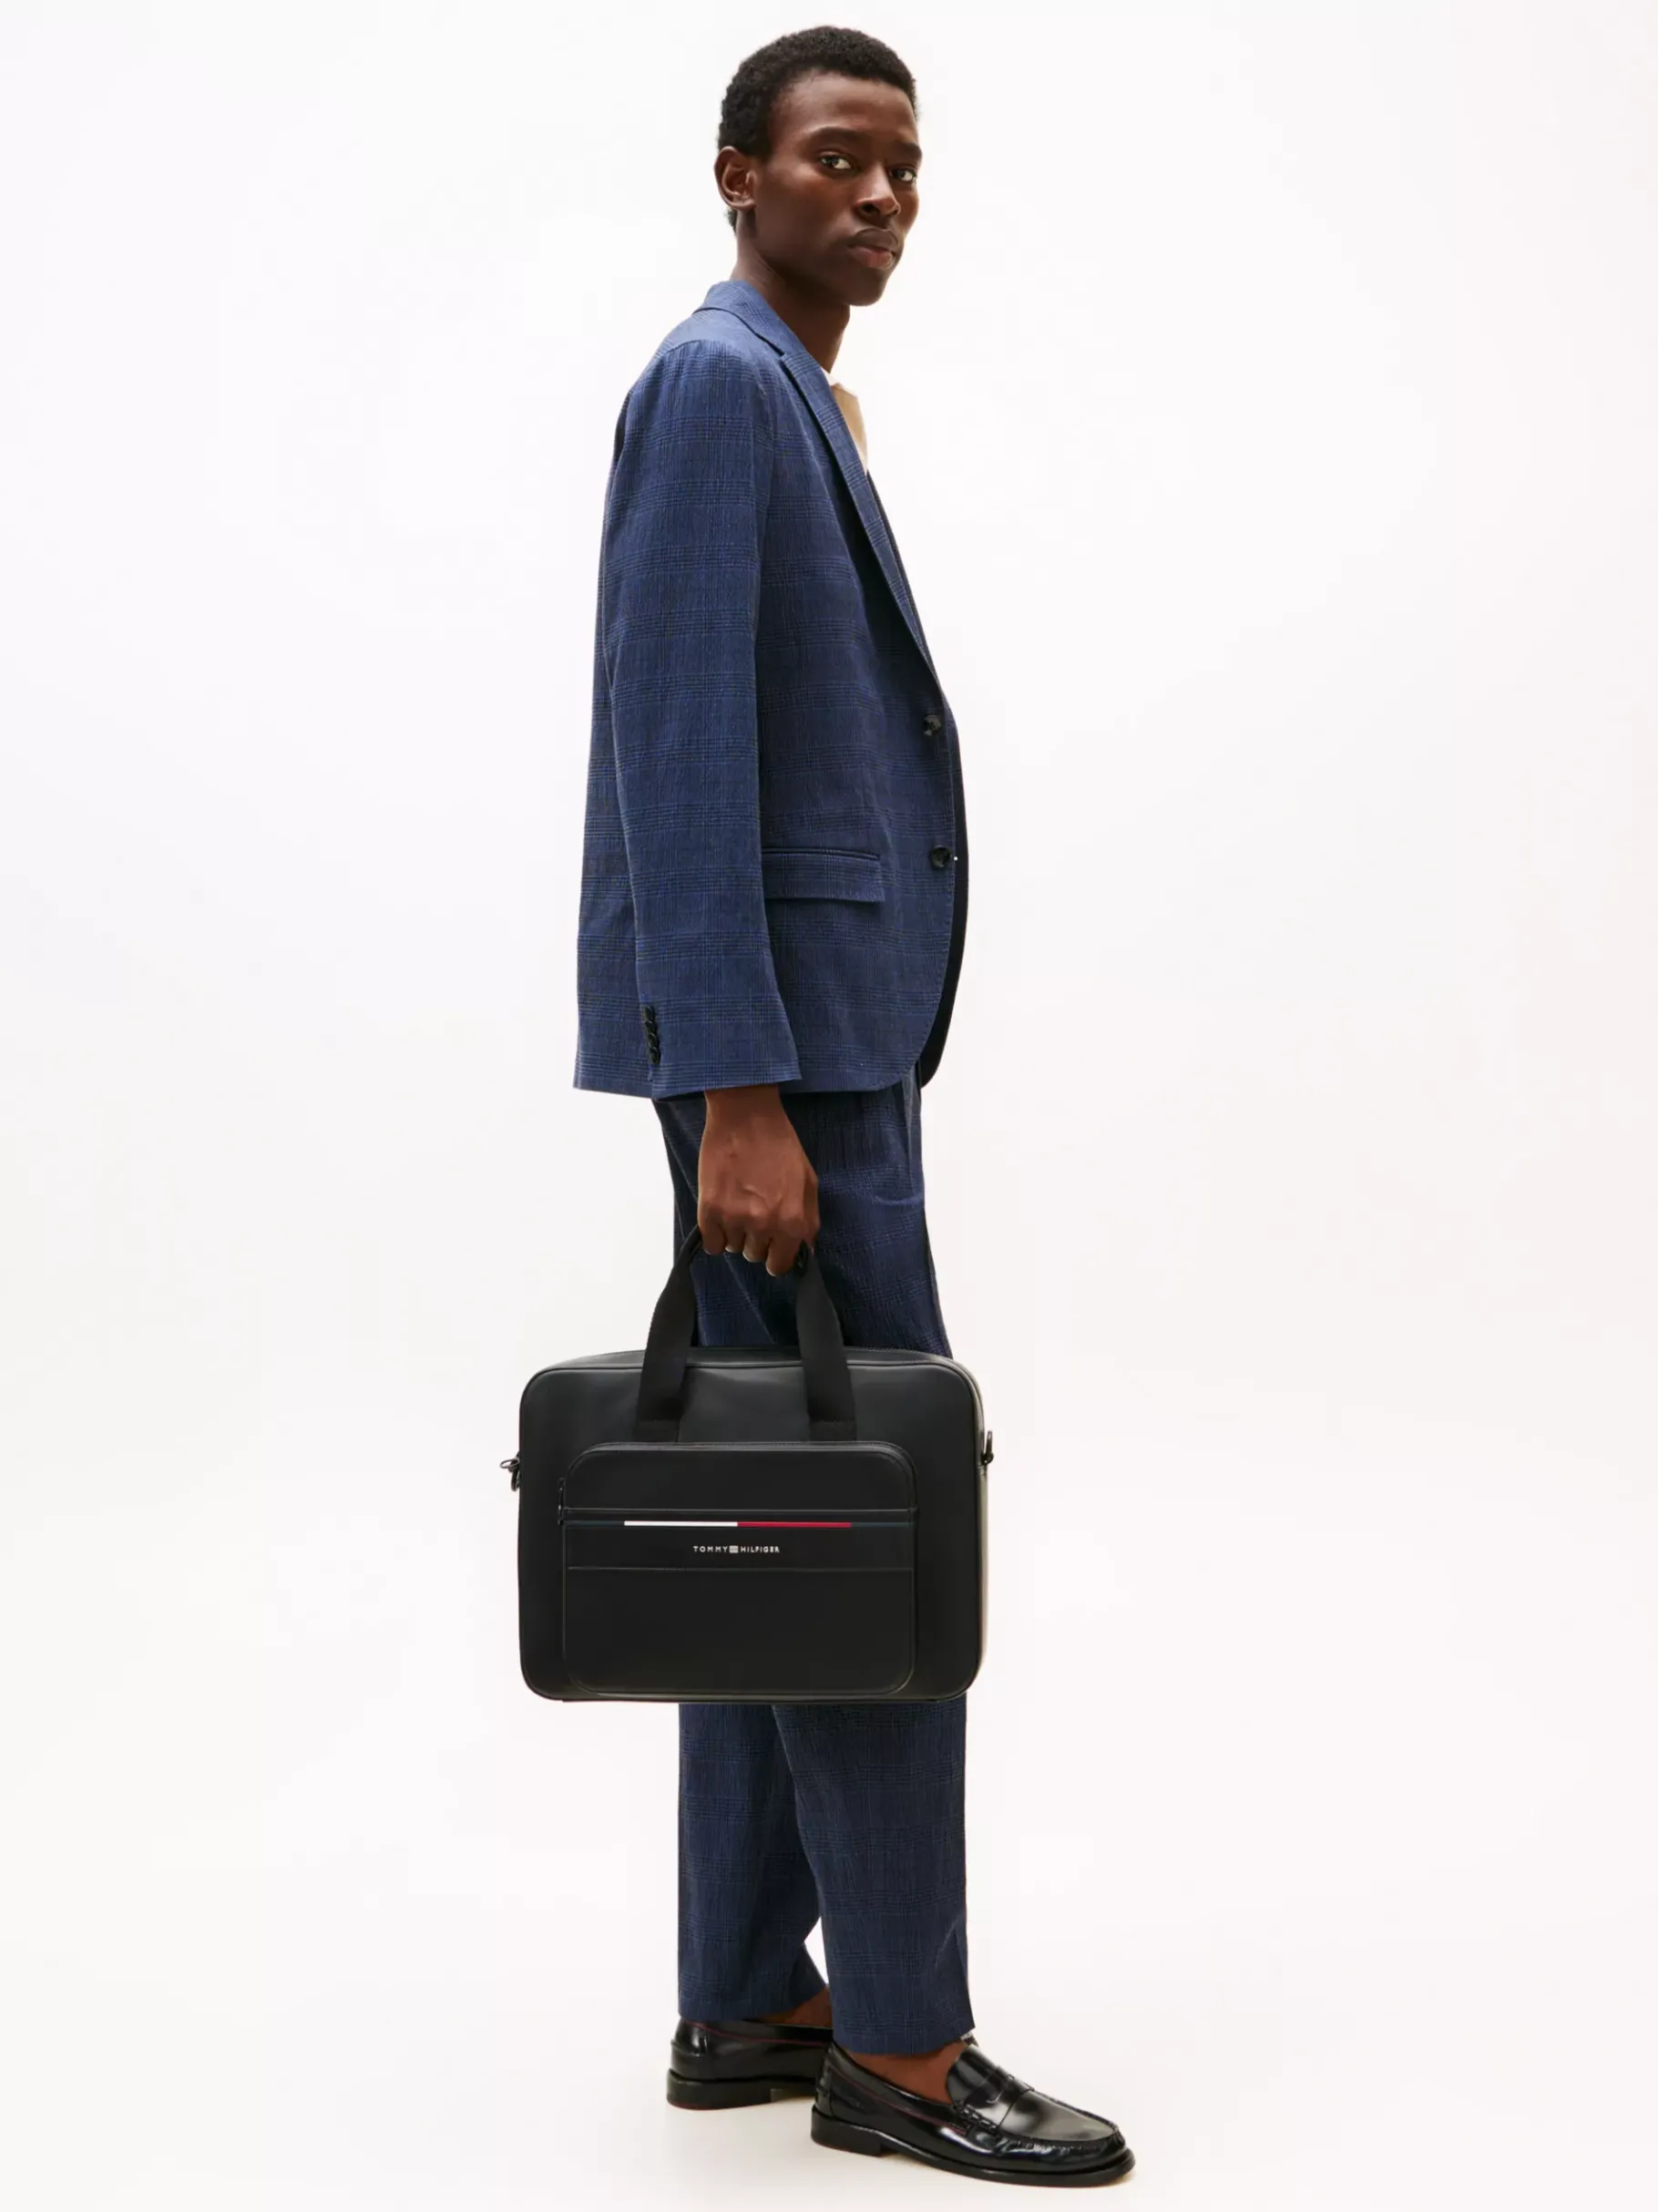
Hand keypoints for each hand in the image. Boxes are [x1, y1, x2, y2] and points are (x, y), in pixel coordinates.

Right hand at [699, 1084, 819, 1274]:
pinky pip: (712, 1242)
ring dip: (735, 1232)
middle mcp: (764, 1225)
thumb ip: (808, 1219)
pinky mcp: (709, 1211)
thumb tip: (803, 1247)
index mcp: (792, 1221)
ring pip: (733, 1247)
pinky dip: (715, 1233)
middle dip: (755, 1239)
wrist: (745, 1118)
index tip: (771, 1244)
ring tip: (737, 1203)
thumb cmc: (780, 1145)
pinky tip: (721, 1213)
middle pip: (754, 1255)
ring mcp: (735, 1219)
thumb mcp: (808, 1181)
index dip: (775, 1255)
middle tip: (753, 1212)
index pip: (780, 1264)